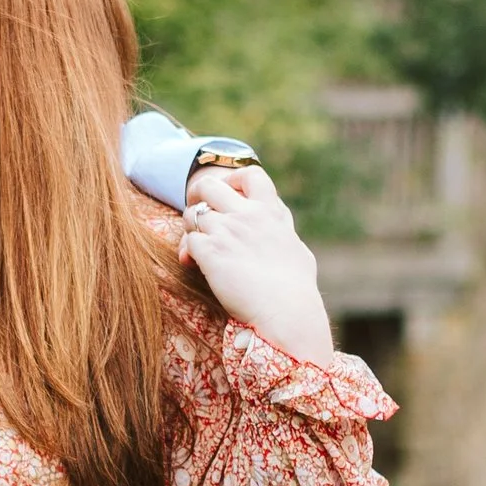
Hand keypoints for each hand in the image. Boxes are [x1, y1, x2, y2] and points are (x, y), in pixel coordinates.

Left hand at [179, 161, 336, 363]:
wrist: (285, 311)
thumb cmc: (296, 288)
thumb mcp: (297, 250)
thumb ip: (283, 232)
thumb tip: (282, 230)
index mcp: (270, 212)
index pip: (250, 174)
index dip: (233, 178)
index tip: (228, 192)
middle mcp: (247, 215)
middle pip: (208, 185)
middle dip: (197, 195)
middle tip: (197, 211)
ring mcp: (226, 231)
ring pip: (192, 213)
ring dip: (190, 229)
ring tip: (197, 246)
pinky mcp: (210, 252)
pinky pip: (188, 241)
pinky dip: (187, 251)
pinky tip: (194, 264)